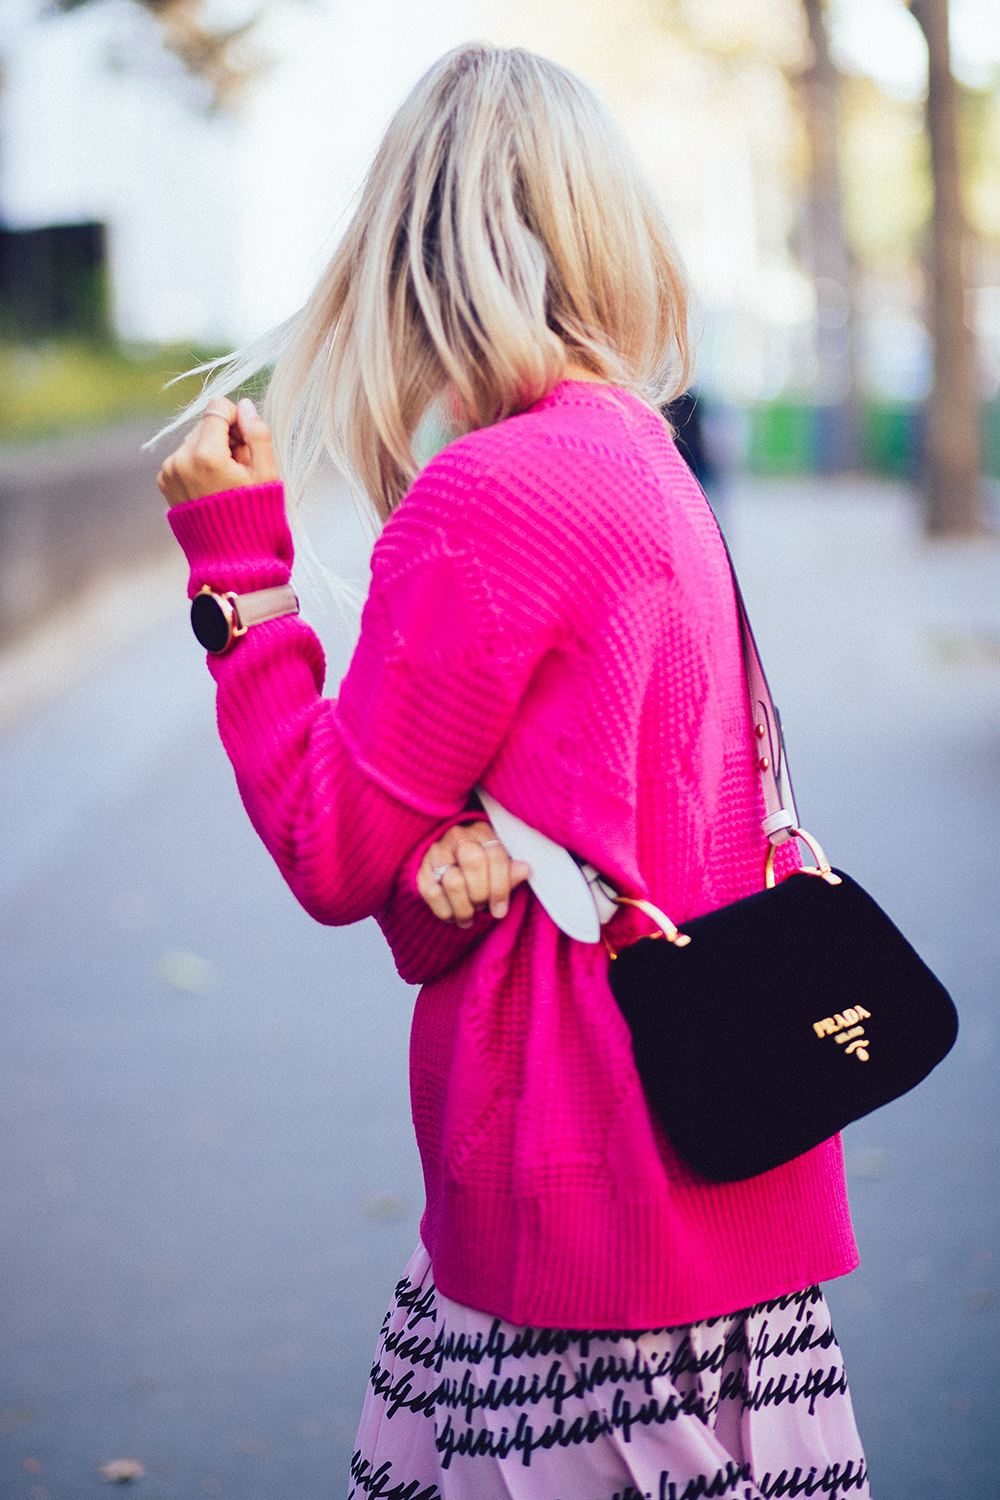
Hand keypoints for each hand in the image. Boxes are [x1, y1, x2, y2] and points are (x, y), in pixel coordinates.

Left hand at [157, 396, 279, 505]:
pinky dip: (198, 464)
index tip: (246, 443)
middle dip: (225, 438)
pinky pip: (183, 457)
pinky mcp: (164, 481)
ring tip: (226, 481)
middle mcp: (181, 459)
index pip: (217, 407)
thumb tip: (245, 405)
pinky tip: (212, 487)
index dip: (237, 419)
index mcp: (206, 455)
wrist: (231, 557)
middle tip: (239, 469)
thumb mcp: (267, 474)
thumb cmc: (256, 515)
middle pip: (206, 424)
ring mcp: (169, 471)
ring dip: (211, 450)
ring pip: (194, 440)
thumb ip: (258, 434)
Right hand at [416, 822, 530, 928]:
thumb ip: (510, 870)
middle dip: (481, 894)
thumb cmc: (481, 867)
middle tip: (483, 908)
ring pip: (453, 881)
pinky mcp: (421, 868)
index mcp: (482, 830)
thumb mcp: (498, 866)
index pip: (495, 854)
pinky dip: (445, 911)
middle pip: (473, 862)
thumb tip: (526, 869)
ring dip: (464, 908)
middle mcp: (458, 836)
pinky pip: (432, 893)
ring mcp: (436, 850)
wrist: (449, 864)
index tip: (501, 911)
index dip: (500, 886)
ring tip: (469, 918)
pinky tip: (453, 917)